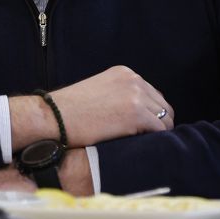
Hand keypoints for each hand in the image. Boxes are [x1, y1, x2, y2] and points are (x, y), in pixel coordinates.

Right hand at [11, 65, 172, 148]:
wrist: (54, 116)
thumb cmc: (70, 110)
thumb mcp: (99, 91)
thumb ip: (120, 95)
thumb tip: (140, 114)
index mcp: (125, 73)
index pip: (152, 94)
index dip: (150, 113)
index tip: (143, 128)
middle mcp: (133, 80)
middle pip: (162, 105)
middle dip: (157, 123)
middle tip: (145, 139)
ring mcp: (135, 95)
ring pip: (165, 118)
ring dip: (157, 132)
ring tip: (142, 144)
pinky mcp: (136, 114)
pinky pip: (160, 129)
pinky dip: (154, 139)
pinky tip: (140, 145)